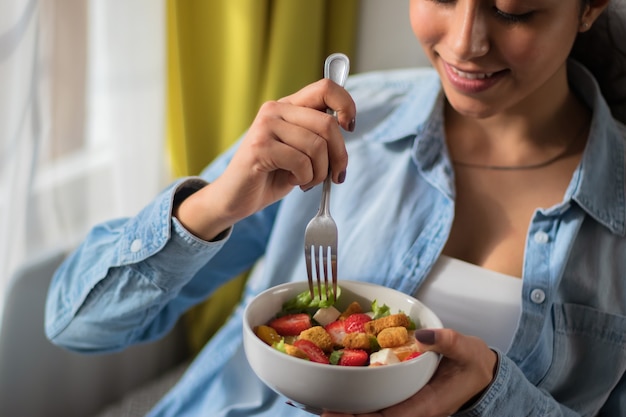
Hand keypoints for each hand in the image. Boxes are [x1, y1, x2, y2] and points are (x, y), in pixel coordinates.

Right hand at [175, 78, 355, 239]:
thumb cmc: (272, 175)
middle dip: (339, 155)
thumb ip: (319, 136)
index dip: (346, 105)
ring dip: (320, 172)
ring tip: (308, 181)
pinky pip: (301, 162)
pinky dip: (305, 178)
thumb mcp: (302, 151)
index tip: (349, 127)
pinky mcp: (259, 147)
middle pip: (327, 123)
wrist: (236, 198)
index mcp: (288, 106)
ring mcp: (265, 126)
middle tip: (336, 176)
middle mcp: (275, 109)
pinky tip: (294, 181)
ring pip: (317, 145)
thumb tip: (346, 127)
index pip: (326, 88)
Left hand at [322, 329, 497, 416]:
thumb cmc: (474, 363)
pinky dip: (364, 401)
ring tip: (326, 407)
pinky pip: (382, 404)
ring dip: (355, 411)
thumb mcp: (466, 349)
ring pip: (378, 413)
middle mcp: (415, 409)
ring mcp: (410, 406)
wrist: (481, 373)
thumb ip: (447, 342)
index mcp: (428, 404)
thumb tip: (423, 335)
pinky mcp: (406, 398)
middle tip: (324, 411)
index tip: (342, 413)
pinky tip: (346, 394)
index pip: (392, 416)